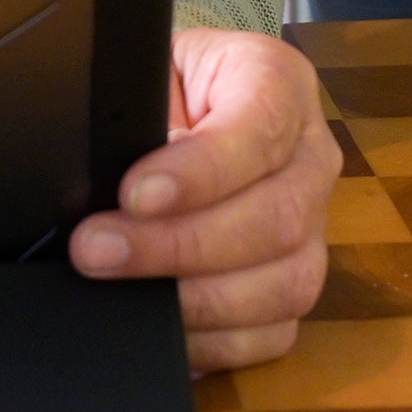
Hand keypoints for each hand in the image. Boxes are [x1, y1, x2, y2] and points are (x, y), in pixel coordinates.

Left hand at [74, 25, 337, 370]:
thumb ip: (135, 106)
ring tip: (120, 292)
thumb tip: (103, 172)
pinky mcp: (295, 281)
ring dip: (194, 300)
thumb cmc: (159, 88)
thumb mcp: (145, 71)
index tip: (134, 193)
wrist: (180, 109)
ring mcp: (313, 226)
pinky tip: (159, 329)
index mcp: (278, 82)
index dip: (201, 171)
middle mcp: (310, 156)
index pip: (259, 128)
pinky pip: (274, 331)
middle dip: (179, 245)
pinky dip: (214, 340)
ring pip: (286, 282)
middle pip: (277, 217)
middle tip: (98, 249)